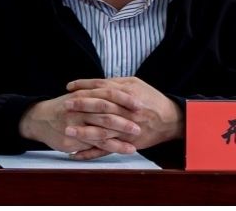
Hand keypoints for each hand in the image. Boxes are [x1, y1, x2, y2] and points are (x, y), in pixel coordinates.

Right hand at [17, 91, 141, 160]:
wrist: (40, 118)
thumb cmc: (64, 107)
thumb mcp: (79, 96)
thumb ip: (96, 94)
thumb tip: (118, 91)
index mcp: (84, 94)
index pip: (107, 93)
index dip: (124, 98)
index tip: (140, 102)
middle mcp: (80, 107)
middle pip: (106, 110)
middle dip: (124, 116)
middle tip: (141, 120)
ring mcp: (77, 123)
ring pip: (102, 129)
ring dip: (120, 134)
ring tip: (136, 139)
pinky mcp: (75, 138)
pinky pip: (96, 143)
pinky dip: (112, 147)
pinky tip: (125, 150)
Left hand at [66, 77, 183, 150]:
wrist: (171, 120)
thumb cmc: (151, 98)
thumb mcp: (136, 83)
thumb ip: (116, 83)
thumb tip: (97, 83)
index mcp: (127, 93)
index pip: (102, 88)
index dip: (84, 87)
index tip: (69, 87)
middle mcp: (126, 111)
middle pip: (100, 107)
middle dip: (81, 106)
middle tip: (64, 106)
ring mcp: (126, 129)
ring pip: (102, 131)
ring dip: (83, 132)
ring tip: (67, 130)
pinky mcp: (127, 143)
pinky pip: (107, 149)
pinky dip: (92, 153)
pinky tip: (77, 154)